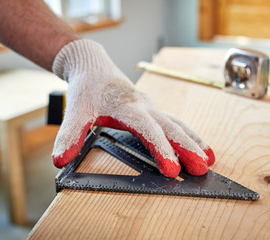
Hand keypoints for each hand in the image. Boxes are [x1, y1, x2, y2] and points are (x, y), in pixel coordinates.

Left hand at [52, 40, 214, 177]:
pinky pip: (174, 121)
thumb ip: (70, 134)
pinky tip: (197, 145)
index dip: (161, 149)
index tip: (171, 170)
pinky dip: (188, 134)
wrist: (93, 67)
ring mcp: (150, 106)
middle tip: (202, 168)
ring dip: (194, 141)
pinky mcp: (152, 109)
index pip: (148, 129)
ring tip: (209, 159)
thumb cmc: (86, 88)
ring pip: (178, 123)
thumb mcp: (75, 111)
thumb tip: (60, 160)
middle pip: (171, 126)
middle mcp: (144, 106)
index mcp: (127, 107)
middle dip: (188, 147)